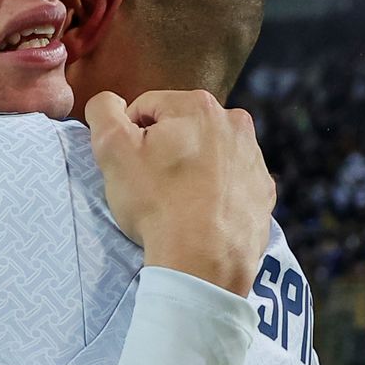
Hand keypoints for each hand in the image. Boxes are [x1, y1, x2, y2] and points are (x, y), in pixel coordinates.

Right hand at [86, 90, 275, 296]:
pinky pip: (228, 181)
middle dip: (162, 151)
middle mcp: (234, 123)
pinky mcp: (262, 189)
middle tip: (150, 186)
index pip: (146, 108)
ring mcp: (253, 157)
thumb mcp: (113, 150)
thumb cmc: (157, 204)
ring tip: (175, 202)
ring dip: (188, 169)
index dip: (129, 138)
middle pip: (179, 128)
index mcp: (197, 106)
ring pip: (206, 153)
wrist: (203, 262)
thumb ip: (103, 111)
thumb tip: (109, 103)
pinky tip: (199, 213)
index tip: (129, 167)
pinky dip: (213, 192)